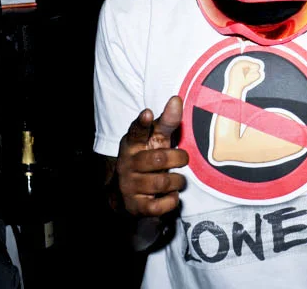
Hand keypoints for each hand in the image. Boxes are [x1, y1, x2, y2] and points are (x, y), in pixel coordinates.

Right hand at [115, 96, 188, 217]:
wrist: (125, 195)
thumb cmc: (147, 159)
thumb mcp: (156, 139)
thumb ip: (167, 121)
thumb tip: (176, 99)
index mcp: (132, 144)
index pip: (136, 132)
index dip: (142, 123)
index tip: (147, 113)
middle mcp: (127, 164)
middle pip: (159, 158)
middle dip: (178, 158)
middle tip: (182, 159)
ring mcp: (129, 186)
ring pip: (163, 182)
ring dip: (177, 181)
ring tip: (175, 179)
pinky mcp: (135, 207)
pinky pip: (161, 205)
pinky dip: (171, 201)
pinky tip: (169, 195)